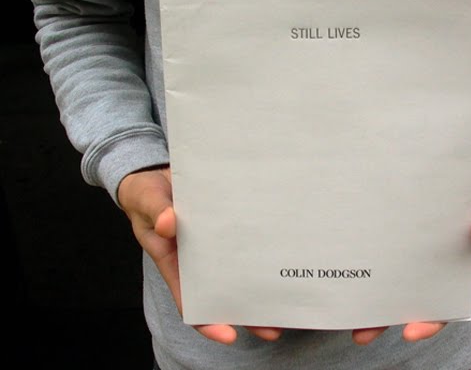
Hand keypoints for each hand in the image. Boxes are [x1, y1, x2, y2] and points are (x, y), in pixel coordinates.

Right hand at [117, 166, 282, 343]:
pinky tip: (284, 252)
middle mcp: (198, 258)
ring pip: (241, 269)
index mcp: (174, 261)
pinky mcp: (229, 223)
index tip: (229, 335)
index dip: (208, 321)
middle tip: (275, 328)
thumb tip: (168, 224)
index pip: (190, 300)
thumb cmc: (146, 194)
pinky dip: (263, 248)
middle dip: (248, 312)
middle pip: (224, 292)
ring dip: (262, 283)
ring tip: (288, 298)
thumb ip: (156, 211)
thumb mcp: (146, 201)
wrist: (155, 172)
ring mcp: (216, 242)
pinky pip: (246, 239)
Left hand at [351, 166, 470, 344]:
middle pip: (404, 298)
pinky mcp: (393, 225)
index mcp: (454, 266)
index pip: (442, 305)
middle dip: (382, 319)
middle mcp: (427, 262)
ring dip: (364, 292)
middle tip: (361, 334)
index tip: (410, 332)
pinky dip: (361, 252)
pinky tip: (341, 258)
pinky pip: (376, 242)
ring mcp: (407, 246)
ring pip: (384, 276)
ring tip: (342, 306)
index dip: (428, 322)